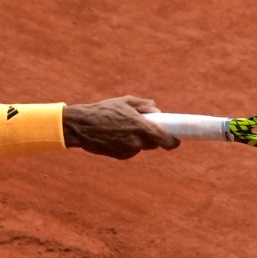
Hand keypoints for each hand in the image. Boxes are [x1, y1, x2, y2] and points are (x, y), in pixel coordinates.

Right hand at [63, 96, 178, 159]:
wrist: (81, 126)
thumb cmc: (104, 111)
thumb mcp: (126, 102)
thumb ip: (145, 105)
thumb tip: (157, 111)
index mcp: (142, 128)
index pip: (168, 141)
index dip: (174, 140)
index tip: (175, 137)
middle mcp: (137, 142)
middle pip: (155, 143)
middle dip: (152, 135)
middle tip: (143, 125)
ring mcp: (128, 151)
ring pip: (141, 146)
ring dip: (138, 139)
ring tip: (123, 127)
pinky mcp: (120, 156)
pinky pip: (130, 150)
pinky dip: (127, 144)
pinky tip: (115, 135)